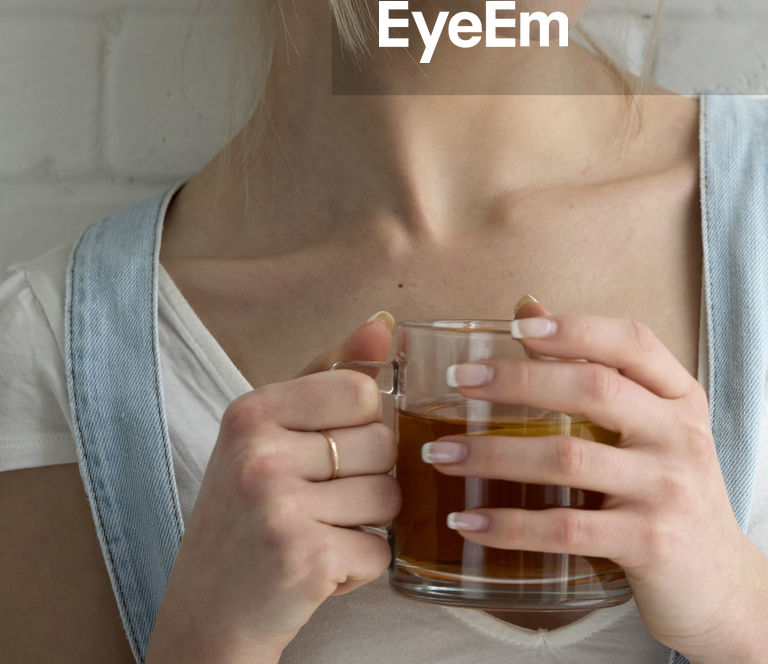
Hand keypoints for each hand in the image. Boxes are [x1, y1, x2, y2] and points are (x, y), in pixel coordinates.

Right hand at [149, 314, 399, 660]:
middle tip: (317, 503)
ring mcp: (280, 508)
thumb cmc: (246, 515)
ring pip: (388, 498)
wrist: (206, 616)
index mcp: (250, 412)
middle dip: (367, 479)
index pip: (361, 390)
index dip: (361, 425)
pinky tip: (316, 568)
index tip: (324, 451)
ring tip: (317, 533)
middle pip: (382, 444)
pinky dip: (360, 566)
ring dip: (365, 524)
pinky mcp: (305, 560)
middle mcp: (259, 455)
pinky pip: (380, 549)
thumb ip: (329, 374)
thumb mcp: (271, 434)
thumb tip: (384, 324)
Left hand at [427, 299, 763, 658]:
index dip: (576, 327)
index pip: (633, 342)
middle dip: (516, 380)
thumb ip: (598, 371)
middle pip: (593, 389)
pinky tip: (468, 521)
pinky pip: (566, 528)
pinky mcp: (650, 544)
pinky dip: (509, 524)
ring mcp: (668, 489)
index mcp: (680, 399)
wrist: (729, 594)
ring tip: (441, 454)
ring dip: (494, 454)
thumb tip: (527, 309)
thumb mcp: (653, 431)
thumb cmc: (673, 499)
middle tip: (458, 381)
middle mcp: (679, 435)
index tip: (520, 325)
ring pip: (568, 459)